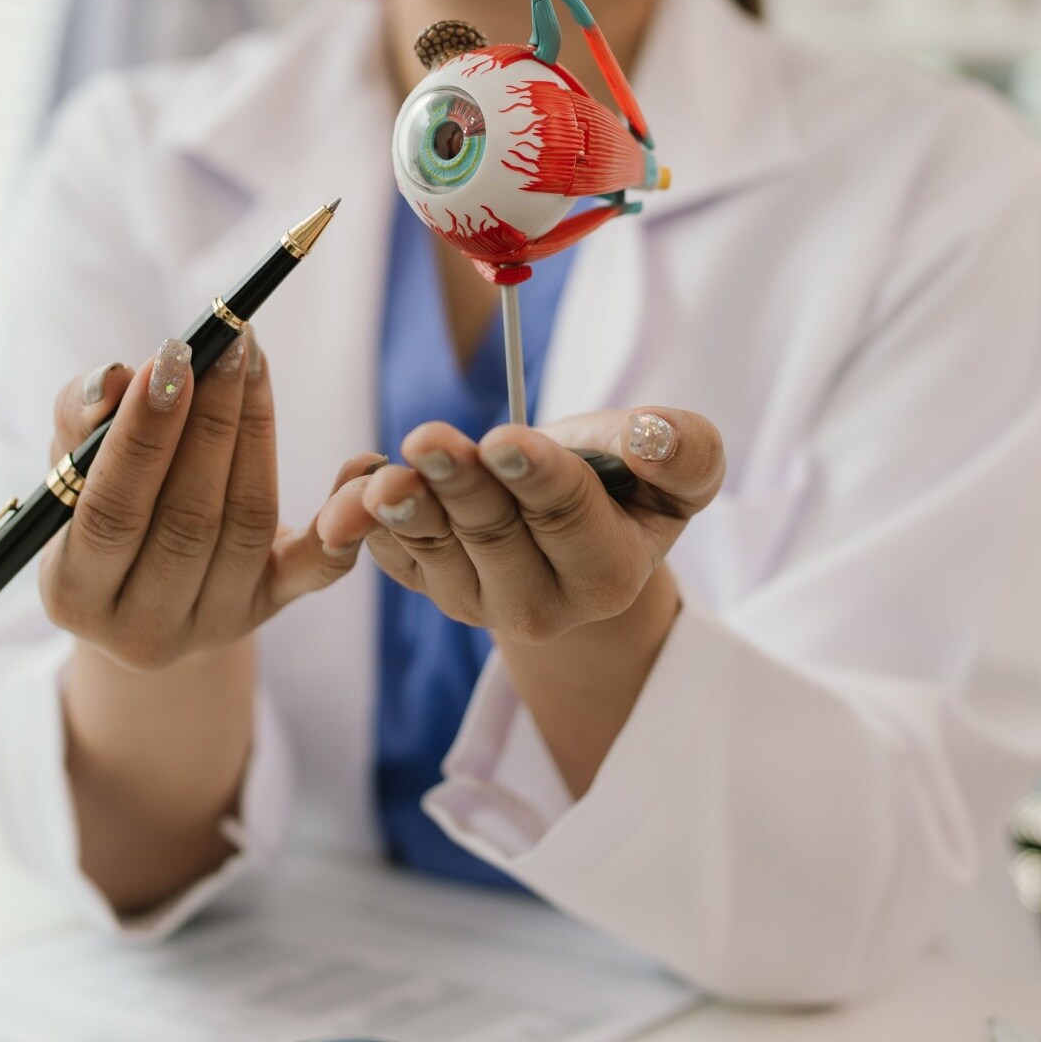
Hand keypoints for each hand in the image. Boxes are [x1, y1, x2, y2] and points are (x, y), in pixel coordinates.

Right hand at [38, 332, 372, 671]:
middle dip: (210, 421)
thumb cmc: (95, 506)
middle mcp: (142, 629)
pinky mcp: (270, 609)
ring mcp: (213, 625)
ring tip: (252, 362)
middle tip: (228, 344)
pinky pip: (316, 570)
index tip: (170, 356)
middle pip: (188, 520)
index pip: (112, 512)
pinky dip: (343, 519)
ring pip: (246, 525)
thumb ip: (79, 420)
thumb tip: (116, 380)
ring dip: (255, 433)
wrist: (140, 589)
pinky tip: (360, 463)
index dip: (143, 435)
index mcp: (73, 595)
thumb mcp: (67, 467)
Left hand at [318, 407, 724, 643]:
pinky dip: (363, 515)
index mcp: (610, 576)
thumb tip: (655, 435)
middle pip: (494, 535)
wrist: (573, 522)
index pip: (570, 519)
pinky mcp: (426, 585)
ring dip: (405, 508)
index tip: (504, 441)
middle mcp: (541, 605)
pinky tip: (356, 476)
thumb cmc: (629, 482)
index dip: (537, 477)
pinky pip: (386, 552)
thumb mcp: (678, 470)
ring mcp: (475, 600)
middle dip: (461, 485)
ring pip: (434, 548)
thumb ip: (684, 453)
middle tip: (428, 438)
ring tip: (382, 479)